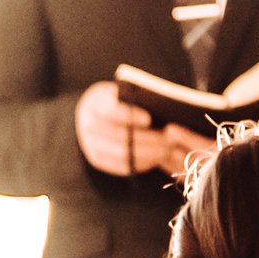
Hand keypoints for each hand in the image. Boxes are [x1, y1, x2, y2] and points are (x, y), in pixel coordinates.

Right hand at [76, 82, 213, 185]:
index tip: (148, 119)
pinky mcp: (98, 159)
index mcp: (95, 102)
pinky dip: (142, 162)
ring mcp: (91, 144)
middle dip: (148, 139)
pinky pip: (122, 165)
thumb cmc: (117, 99)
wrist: (93, 112)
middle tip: (170, 140)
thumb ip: (136, 97)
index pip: (109, 110)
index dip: (128, 116)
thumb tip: (163, 107)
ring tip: (168, 150)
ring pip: (123, 154)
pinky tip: (158, 158)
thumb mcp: (122, 92)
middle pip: (120, 136)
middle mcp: (88, 125)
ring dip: (148, 153)